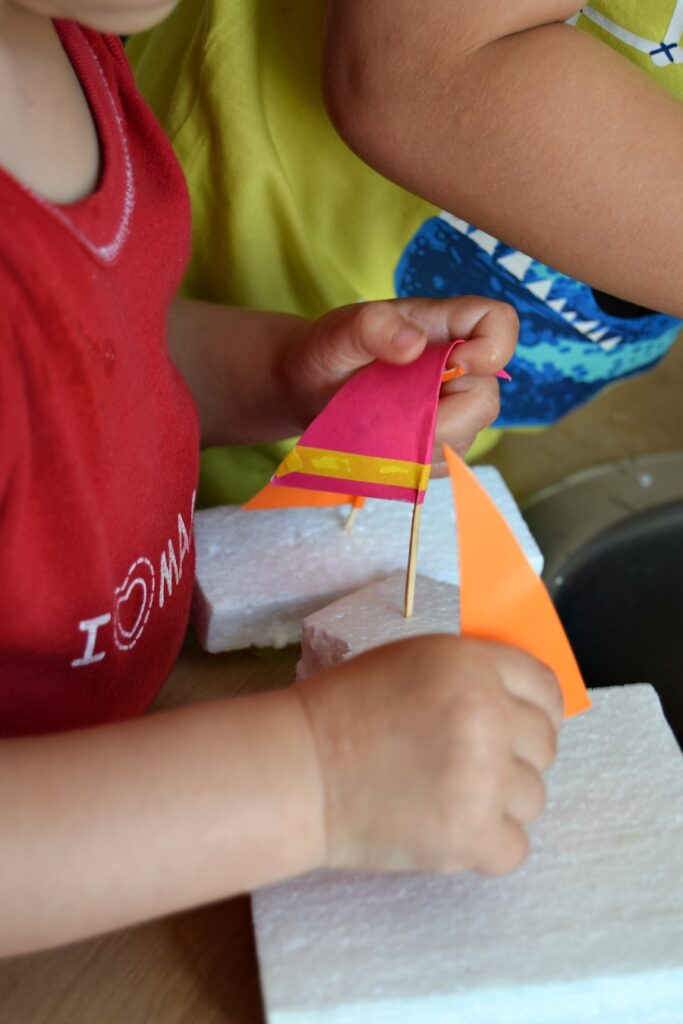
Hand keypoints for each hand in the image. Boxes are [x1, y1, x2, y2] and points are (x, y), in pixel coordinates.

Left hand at [279, 297, 517, 456]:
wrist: (305, 387)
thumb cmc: (327, 349)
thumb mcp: (339, 331)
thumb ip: (373, 327)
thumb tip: (412, 344)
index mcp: (443, 326)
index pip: (498, 323)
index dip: (493, 349)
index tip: (456, 365)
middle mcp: (455, 366)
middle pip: (487, 397)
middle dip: (447, 419)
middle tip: (397, 417)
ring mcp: (450, 406)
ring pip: (466, 437)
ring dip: (423, 444)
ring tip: (380, 428)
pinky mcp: (437, 440)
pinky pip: (444, 463)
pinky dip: (415, 463)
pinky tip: (386, 447)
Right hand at [295, 635, 561, 875]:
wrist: (300, 770)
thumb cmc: (343, 712)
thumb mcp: (413, 662)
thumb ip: (472, 676)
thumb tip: (521, 704)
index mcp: (471, 665)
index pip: (545, 688)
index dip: (536, 711)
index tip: (520, 728)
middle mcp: (486, 714)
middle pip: (545, 746)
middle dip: (513, 758)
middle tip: (467, 766)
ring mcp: (483, 777)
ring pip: (533, 798)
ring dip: (498, 803)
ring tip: (446, 796)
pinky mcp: (471, 834)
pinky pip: (515, 847)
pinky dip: (485, 846)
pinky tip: (448, 829)